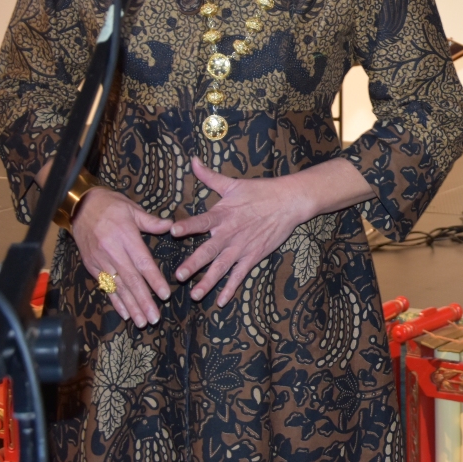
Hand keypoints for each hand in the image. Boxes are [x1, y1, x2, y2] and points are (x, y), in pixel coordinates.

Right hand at [70, 188, 174, 327]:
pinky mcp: (91, 266)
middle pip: (130, 280)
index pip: (142, 263)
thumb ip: (151, 221)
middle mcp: (112, 252)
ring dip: (131, 306)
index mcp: (125, 237)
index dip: (154, 280)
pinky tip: (125, 313)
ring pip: (118, 287)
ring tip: (142, 321)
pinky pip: (105, 286)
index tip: (165, 295)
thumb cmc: (110, 206)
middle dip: (143, 300)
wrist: (79, 206)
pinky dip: (115, 301)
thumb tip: (171, 226)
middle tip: (154, 318)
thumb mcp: (132, 208)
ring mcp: (100, 261)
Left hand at [169, 157, 315, 305]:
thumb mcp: (233, 183)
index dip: (188, 226)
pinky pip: (240, 275)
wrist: (289, 202)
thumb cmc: (259, 191)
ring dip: (208, 281)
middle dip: (194, 263)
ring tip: (195, 294)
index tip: (173, 231)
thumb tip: (192, 160)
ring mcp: (242, 247)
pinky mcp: (253, 256)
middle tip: (179, 275)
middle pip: (209, 251)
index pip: (202, 221)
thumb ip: (209, 176)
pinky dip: (230, 288)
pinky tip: (220, 301)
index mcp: (222, 214)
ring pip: (222, 267)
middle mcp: (230, 233)